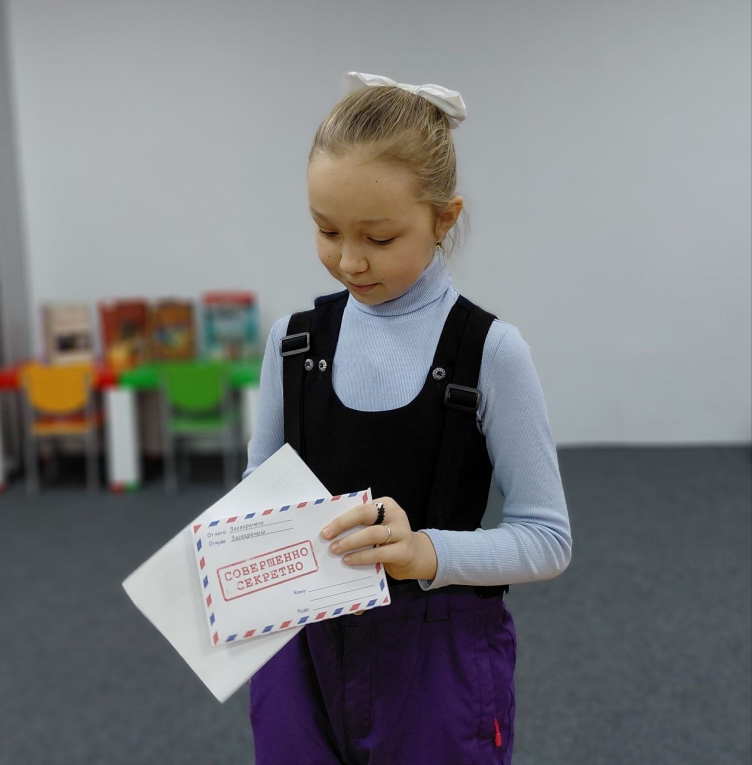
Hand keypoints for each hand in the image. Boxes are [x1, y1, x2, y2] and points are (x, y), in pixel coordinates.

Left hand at [320, 496, 437, 581]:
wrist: (414, 556)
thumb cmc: (387, 539)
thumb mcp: (376, 526)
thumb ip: (360, 525)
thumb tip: (332, 531)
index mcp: (386, 505)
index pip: (360, 508)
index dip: (341, 519)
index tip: (325, 530)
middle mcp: (395, 515)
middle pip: (366, 515)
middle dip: (343, 525)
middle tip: (327, 538)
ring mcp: (402, 532)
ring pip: (372, 534)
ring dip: (351, 543)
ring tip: (336, 550)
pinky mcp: (404, 551)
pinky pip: (379, 553)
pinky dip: (361, 557)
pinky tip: (349, 560)